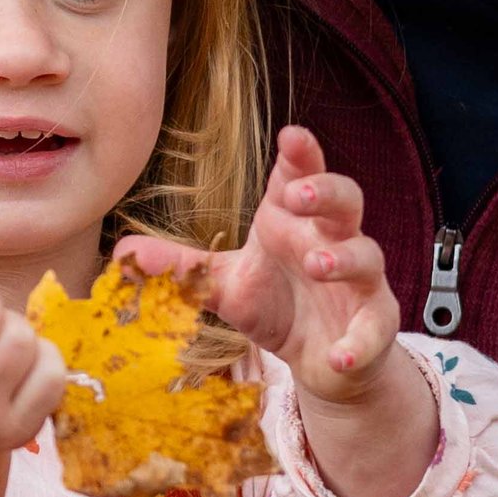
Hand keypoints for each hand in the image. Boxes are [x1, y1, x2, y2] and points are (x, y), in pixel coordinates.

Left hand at [127, 127, 433, 496]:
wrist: (319, 360)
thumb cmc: (277, 305)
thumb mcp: (225, 285)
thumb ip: (183, 266)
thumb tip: (121, 253)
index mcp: (293, 222)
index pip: (302, 177)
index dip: (301, 156)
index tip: (290, 136)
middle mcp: (332, 241)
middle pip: (345, 200)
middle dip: (325, 192)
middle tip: (297, 195)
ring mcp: (359, 281)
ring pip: (366, 255)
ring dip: (344, 257)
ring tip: (316, 264)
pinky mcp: (373, 322)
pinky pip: (376, 327)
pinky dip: (361, 340)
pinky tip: (340, 354)